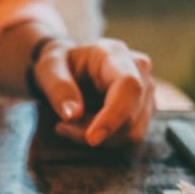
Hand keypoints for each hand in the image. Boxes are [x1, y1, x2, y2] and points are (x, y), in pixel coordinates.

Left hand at [32, 37, 154, 146]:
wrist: (70, 64)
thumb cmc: (59, 63)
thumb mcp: (48, 68)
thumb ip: (58, 87)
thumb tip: (73, 114)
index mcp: (115, 54)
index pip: (128, 86)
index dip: (113, 115)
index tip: (91, 138)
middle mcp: (139, 70)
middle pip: (131, 116)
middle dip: (95, 131)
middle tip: (62, 126)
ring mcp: (146, 91)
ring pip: (132, 132)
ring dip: (99, 138)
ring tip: (72, 123)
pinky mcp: (144, 110)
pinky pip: (128, 136)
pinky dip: (104, 139)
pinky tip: (85, 126)